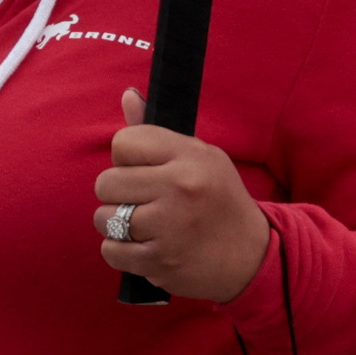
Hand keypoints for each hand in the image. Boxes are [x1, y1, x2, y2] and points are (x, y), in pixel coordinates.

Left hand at [97, 89, 271, 300]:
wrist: (251, 255)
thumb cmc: (219, 200)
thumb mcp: (201, 157)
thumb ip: (157, 133)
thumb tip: (127, 94)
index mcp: (191, 156)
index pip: (124, 142)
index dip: (127, 158)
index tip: (143, 170)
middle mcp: (181, 187)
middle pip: (107, 182)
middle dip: (117, 193)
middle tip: (141, 200)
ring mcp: (170, 226)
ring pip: (104, 218)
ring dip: (115, 224)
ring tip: (141, 225)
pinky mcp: (160, 260)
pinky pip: (111, 251)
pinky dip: (119, 251)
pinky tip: (142, 247)